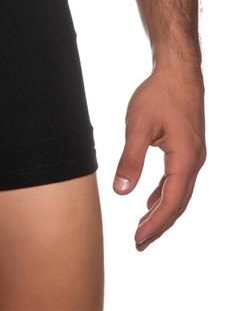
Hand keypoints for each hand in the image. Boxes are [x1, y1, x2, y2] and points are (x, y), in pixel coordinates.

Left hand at [113, 64, 205, 250]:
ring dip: (162, 211)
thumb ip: (130, 160)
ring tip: (143, 228)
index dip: (154, 224)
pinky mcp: (188, 147)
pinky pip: (178, 179)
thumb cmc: (159, 94)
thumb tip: (121, 192)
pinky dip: (165, 193)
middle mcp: (194, 161)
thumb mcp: (139, 126)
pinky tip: (151, 199)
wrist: (178, 71)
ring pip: (179, 192)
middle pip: (177, 203)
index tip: (138, 240)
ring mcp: (193, 154)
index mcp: (184, 158)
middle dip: (159, 225)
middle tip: (139, 243)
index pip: (170, 202)